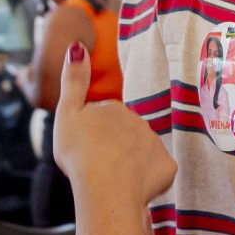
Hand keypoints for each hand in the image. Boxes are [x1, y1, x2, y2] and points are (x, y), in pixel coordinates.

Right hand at [51, 46, 172, 205]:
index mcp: (115, 108)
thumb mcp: (67, 113)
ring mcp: (156, 145)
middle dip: (114, 147)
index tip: (84, 149)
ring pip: (142, 154)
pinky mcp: (167, 168)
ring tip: (113, 179)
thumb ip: (73, 80)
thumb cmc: (80, 153)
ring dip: (130, 164)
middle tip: (97, 165)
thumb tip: (78, 46)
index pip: (105, 119)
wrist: (105, 188)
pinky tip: (133, 188)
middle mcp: (140, 122)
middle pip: (125, 135)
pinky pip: (157, 173)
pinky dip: (147, 181)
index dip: (92, 135)